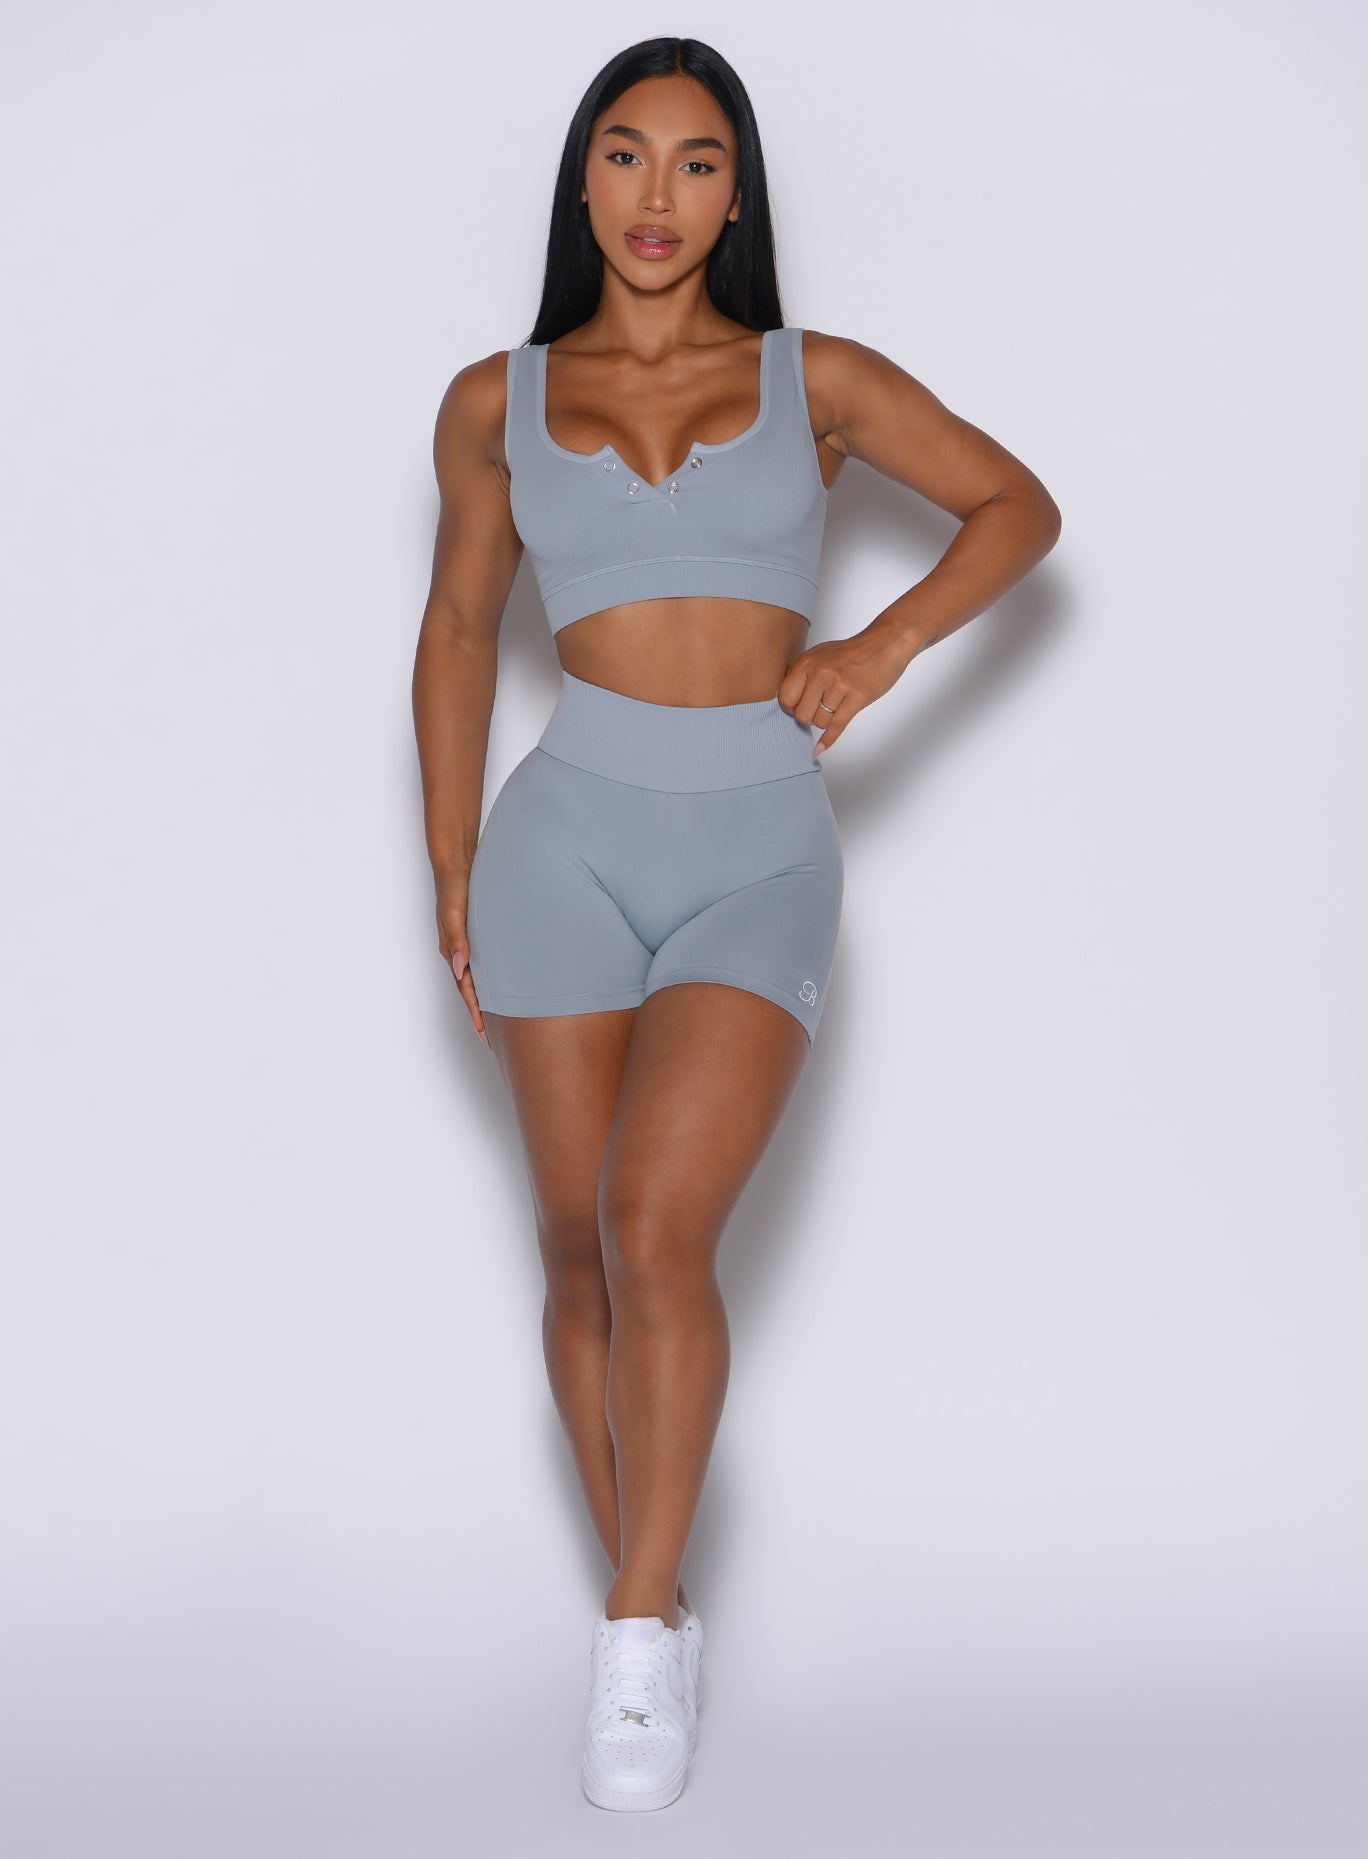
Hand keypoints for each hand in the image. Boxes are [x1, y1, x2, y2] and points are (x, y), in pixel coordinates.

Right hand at [435, 868, 490, 1049]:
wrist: (457, 863)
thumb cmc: (455, 887)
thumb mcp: (454, 912)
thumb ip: (457, 940)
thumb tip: (460, 970)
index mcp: (454, 951)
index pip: (466, 989)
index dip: (476, 1012)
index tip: (485, 1035)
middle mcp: (460, 953)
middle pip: (471, 991)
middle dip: (480, 1015)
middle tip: (493, 1041)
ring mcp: (468, 945)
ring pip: (477, 980)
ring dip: (485, 1001)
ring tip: (498, 1023)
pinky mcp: (476, 936)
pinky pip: (483, 965)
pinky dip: (490, 982)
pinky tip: (500, 987)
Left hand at [776, 621, 909, 753]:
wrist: (885, 644)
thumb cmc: (853, 652)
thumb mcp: (821, 654)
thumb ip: (803, 673)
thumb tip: (788, 696)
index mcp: (808, 662)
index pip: (786, 697)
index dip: (791, 707)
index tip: (798, 707)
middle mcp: (821, 673)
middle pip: (801, 714)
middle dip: (808, 717)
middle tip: (818, 710)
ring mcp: (839, 685)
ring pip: (820, 721)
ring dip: (826, 721)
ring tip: (836, 706)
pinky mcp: (857, 697)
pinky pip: (837, 725)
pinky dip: (828, 739)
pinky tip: (820, 748)